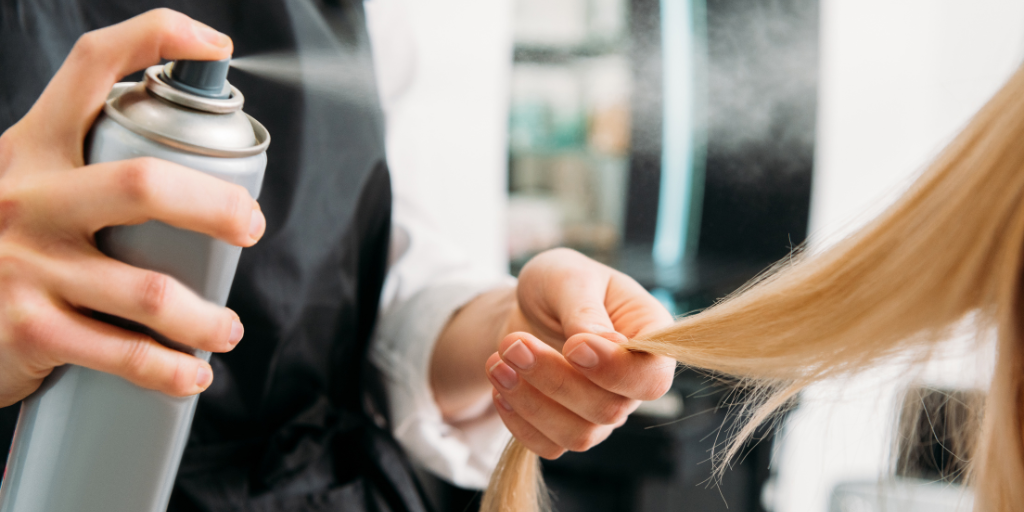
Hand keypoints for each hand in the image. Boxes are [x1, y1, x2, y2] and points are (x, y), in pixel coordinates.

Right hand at [0, 9, 263, 405]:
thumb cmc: (5, 247)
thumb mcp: (27, 186)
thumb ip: (86, 169)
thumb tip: (194, 174)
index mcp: (33, 149)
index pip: (90, 68)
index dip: (156, 39)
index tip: (214, 46)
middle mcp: (26, 198)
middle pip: (144, 184)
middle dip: (217, 207)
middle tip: (250, 228)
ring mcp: (24, 265)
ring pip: (148, 291)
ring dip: (206, 318)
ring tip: (226, 329)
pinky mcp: (27, 330)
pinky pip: (121, 353)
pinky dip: (169, 370)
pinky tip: (192, 375)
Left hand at [485, 248, 675, 458]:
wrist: (530, 304)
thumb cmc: (559, 283)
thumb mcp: (569, 276)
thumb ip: (586, 311)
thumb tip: (609, 347)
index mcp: (648, 336)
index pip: (651, 377)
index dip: (615, 371)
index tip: (572, 345)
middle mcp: (631, 381)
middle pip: (610, 409)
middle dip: (556, 381)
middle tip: (514, 345)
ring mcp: (602, 410)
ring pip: (579, 434)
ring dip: (532, 403)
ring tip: (497, 364)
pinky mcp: (568, 426)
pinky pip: (550, 445)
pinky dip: (520, 423)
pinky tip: (499, 388)